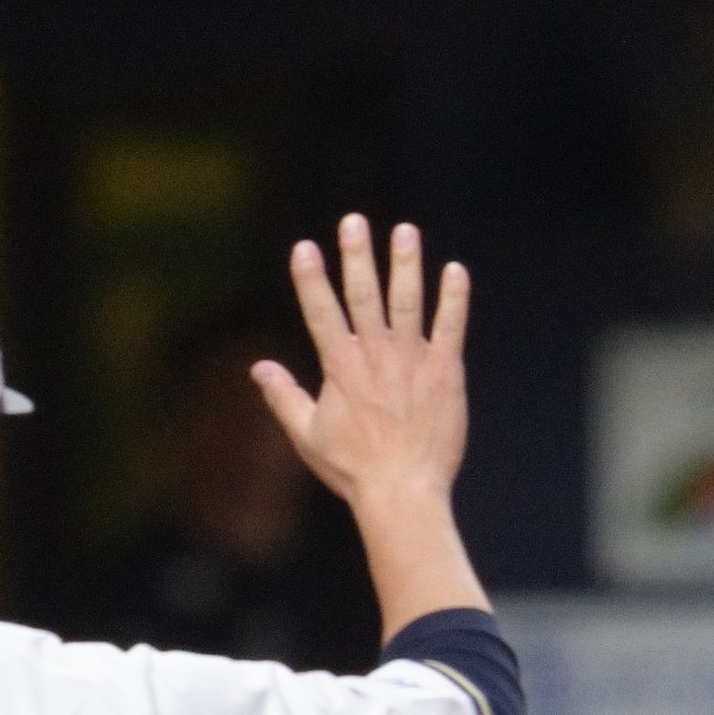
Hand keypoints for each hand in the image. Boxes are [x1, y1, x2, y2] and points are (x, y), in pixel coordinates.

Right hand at [255, 216, 469, 505]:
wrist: (403, 494)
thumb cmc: (353, 470)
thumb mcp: (306, 434)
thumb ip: (283, 395)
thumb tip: (257, 367)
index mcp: (340, 368)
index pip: (321, 312)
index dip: (311, 278)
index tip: (304, 247)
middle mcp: (374, 356)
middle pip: (364, 295)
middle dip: (357, 256)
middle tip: (355, 221)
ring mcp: (412, 362)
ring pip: (407, 302)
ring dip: (406, 264)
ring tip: (405, 231)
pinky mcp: (445, 374)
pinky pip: (450, 328)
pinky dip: (454, 299)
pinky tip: (456, 270)